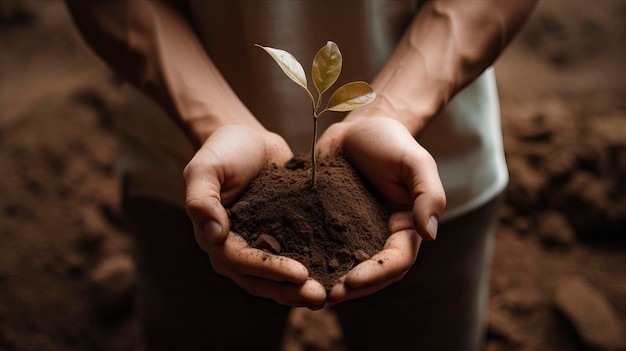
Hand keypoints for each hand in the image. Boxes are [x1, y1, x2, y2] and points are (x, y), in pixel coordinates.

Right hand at [184, 125, 326, 308]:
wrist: (248, 140)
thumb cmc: (222, 151)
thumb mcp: (205, 168)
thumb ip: (202, 200)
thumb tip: (213, 235)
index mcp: (215, 239)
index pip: (242, 262)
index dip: (270, 270)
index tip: (299, 274)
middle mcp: (236, 251)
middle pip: (262, 280)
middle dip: (290, 291)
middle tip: (320, 297)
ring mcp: (260, 247)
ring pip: (279, 279)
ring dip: (301, 289)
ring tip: (329, 294)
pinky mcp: (281, 239)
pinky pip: (296, 258)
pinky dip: (313, 269)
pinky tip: (337, 272)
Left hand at [316, 117, 445, 302]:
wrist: (359, 127)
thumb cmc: (392, 142)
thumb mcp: (416, 163)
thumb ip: (428, 195)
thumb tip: (430, 234)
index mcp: (404, 229)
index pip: (396, 261)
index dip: (376, 274)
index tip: (352, 280)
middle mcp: (379, 237)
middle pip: (371, 274)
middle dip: (351, 288)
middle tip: (327, 296)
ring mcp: (352, 234)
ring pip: (344, 267)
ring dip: (329, 283)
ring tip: (307, 292)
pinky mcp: (328, 225)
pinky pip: (320, 248)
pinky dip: (309, 262)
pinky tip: (291, 269)